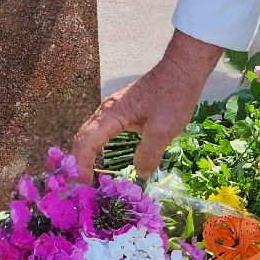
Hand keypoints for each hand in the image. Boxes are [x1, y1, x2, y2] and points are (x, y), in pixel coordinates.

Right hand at [71, 30, 222, 182]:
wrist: (182, 71)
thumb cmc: (173, 97)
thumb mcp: (163, 130)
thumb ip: (149, 154)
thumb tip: (140, 173)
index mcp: (112, 114)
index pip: (86, 142)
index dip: (81, 165)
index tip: (84, 185)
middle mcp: (106, 111)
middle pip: (82, 138)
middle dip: (77, 163)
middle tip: (83, 187)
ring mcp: (112, 110)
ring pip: (89, 134)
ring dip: (85, 156)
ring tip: (90, 178)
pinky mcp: (120, 111)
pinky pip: (99, 132)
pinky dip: (94, 148)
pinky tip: (102, 161)